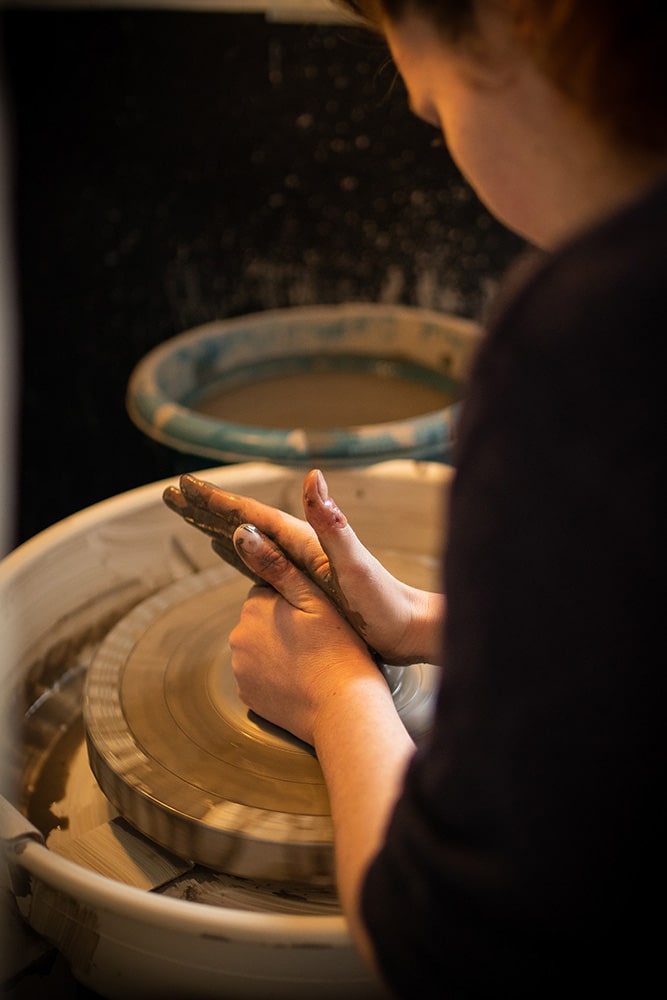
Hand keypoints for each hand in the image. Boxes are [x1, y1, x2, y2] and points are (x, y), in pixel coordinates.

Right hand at [171, 469, 443, 664]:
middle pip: (245, 522)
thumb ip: (332, 525)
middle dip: (208, 509)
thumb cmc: (384, 602)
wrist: (409, 627)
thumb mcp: (354, 565)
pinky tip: (233, 554)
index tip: (184, 484)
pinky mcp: (306, 584)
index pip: (251, 515)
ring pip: (250, 541)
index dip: (216, 501)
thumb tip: (313, 477)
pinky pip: (261, 564)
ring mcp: (303, 565)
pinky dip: (240, 554)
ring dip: (219, 528)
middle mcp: (302, 547)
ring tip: (193, 519)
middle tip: (173, 495)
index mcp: (305, 540)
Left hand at [229, 523, 384, 745]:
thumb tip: (241, 532)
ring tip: (312, 659)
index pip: (269, 592)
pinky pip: (260, 676)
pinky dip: (277, 675)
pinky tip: (302, 679)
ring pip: (260, 648)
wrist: (343, 708)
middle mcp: (238, 637)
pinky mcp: (248, 697)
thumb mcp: (314, 598)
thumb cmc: (337, 648)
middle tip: (318, 638)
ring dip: (279, 649)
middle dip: (283, 624)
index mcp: (255, 607)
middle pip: (262, 620)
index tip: (317, 614)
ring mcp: (241, 670)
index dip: (296, 600)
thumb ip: (276, 565)